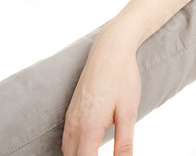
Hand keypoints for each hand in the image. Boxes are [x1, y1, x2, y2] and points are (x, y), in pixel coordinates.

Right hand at [62, 32, 141, 154]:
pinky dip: (74, 150)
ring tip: (95, 154)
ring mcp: (70, 118)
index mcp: (88, 126)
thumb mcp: (128, 112)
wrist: (109, 50)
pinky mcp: (71, 112)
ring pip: (67, 151)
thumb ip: (124, 142)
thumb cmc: (122, 78)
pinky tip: (87, 149)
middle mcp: (74, 124)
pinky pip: (67, 140)